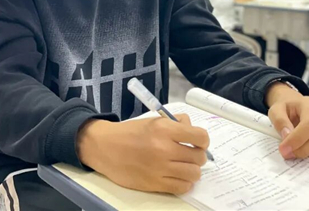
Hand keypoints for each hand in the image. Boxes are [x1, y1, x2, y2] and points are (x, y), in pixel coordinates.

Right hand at [78, 114, 208, 194]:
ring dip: (192, 170)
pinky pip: (182, 187)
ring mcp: (160, 168)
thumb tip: (193, 131)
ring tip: (183, 165)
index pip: (200, 137)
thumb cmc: (130, 132)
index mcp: (164, 129)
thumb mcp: (153, 120)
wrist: (105, 147)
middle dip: (198, 155)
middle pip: (199, 157)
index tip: (198, 141)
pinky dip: (184, 182)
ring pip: (194, 174)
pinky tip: (176, 175)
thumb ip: (175, 123)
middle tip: (189, 153)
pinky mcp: (155, 184)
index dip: (203, 140)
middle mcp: (164, 149)